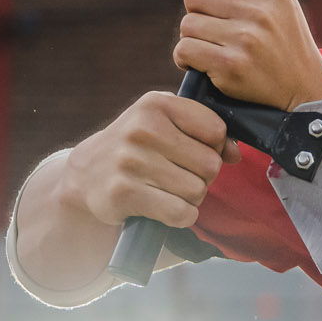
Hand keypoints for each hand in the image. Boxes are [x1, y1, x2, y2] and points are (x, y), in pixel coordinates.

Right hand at [59, 91, 232, 231]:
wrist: (86, 175)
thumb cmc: (138, 148)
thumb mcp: (165, 124)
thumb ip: (206, 131)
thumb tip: (235, 154)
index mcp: (155, 104)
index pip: (216, 130)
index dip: (212, 146)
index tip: (191, 150)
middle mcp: (141, 129)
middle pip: (210, 165)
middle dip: (201, 176)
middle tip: (175, 175)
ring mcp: (130, 161)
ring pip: (197, 191)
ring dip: (189, 198)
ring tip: (164, 189)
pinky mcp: (123, 192)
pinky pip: (181, 213)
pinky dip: (179, 216)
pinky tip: (161, 207)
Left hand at [178, 0, 321, 110]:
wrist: (305, 93)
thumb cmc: (284, 46)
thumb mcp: (273, 9)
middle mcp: (261, 12)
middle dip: (198, 13)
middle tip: (216, 30)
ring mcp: (246, 39)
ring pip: (187, 25)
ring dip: (193, 39)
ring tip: (215, 50)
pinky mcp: (231, 65)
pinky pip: (184, 50)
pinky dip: (186, 59)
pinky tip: (204, 65)